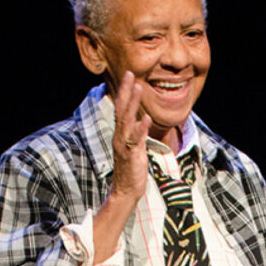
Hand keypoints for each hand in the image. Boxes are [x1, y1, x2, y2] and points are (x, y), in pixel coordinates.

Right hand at [109, 70, 151, 202]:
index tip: (129, 75)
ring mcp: (124, 145)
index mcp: (121, 134)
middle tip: (130, 74)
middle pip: (122, 109)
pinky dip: (140, 129)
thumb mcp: (134, 147)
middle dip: (126, 91)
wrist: (126, 191)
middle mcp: (120, 136)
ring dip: (133, 104)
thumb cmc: (131, 169)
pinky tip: (146, 119)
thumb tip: (142, 120)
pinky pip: (135, 140)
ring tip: (138, 88)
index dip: (125, 92)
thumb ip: (137, 133)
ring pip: (127, 121)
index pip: (121, 108)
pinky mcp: (131, 155)